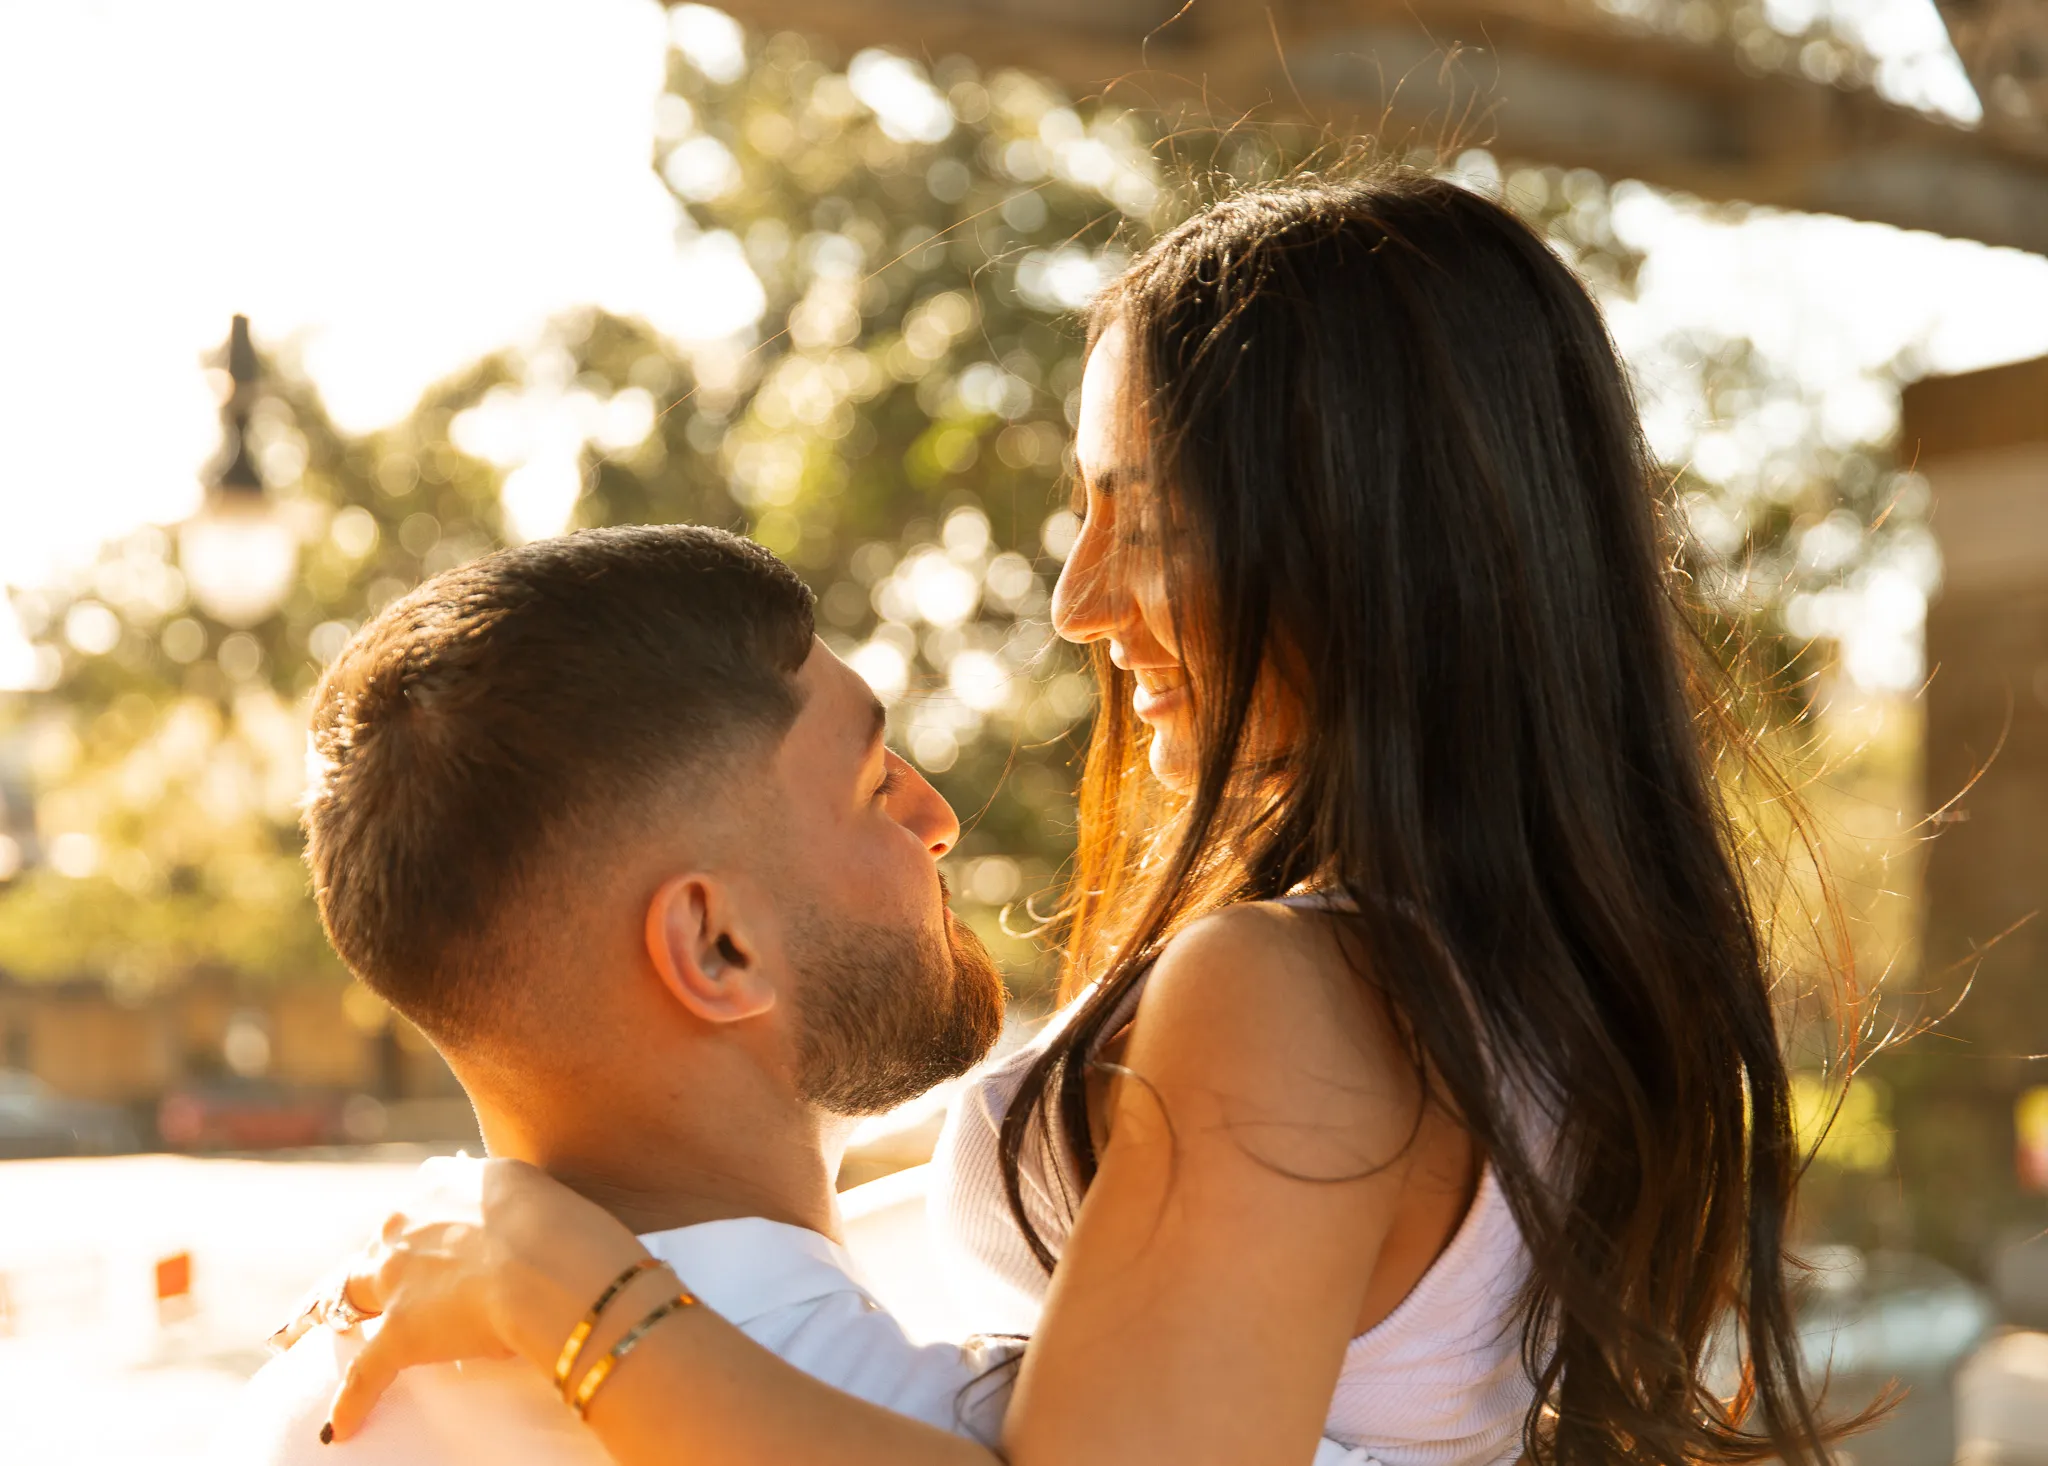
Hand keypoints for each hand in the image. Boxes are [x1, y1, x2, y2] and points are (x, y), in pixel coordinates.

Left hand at [274, 1156, 649, 1441]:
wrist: (550, 1262)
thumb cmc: (563, 1223)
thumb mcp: (535, 1188)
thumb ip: (512, 1202)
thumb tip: (518, 1221)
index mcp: (443, 1185)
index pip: (420, 1204)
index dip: (422, 1228)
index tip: (427, 1241)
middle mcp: (409, 1223)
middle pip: (379, 1247)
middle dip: (378, 1268)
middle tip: (374, 1290)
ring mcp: (399, 1280)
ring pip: (353, 1297)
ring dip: (341, 1316)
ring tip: (322, 1337)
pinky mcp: (401, 1334)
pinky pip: (366, 1373)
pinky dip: (352, 1401)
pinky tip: (341, 1426)